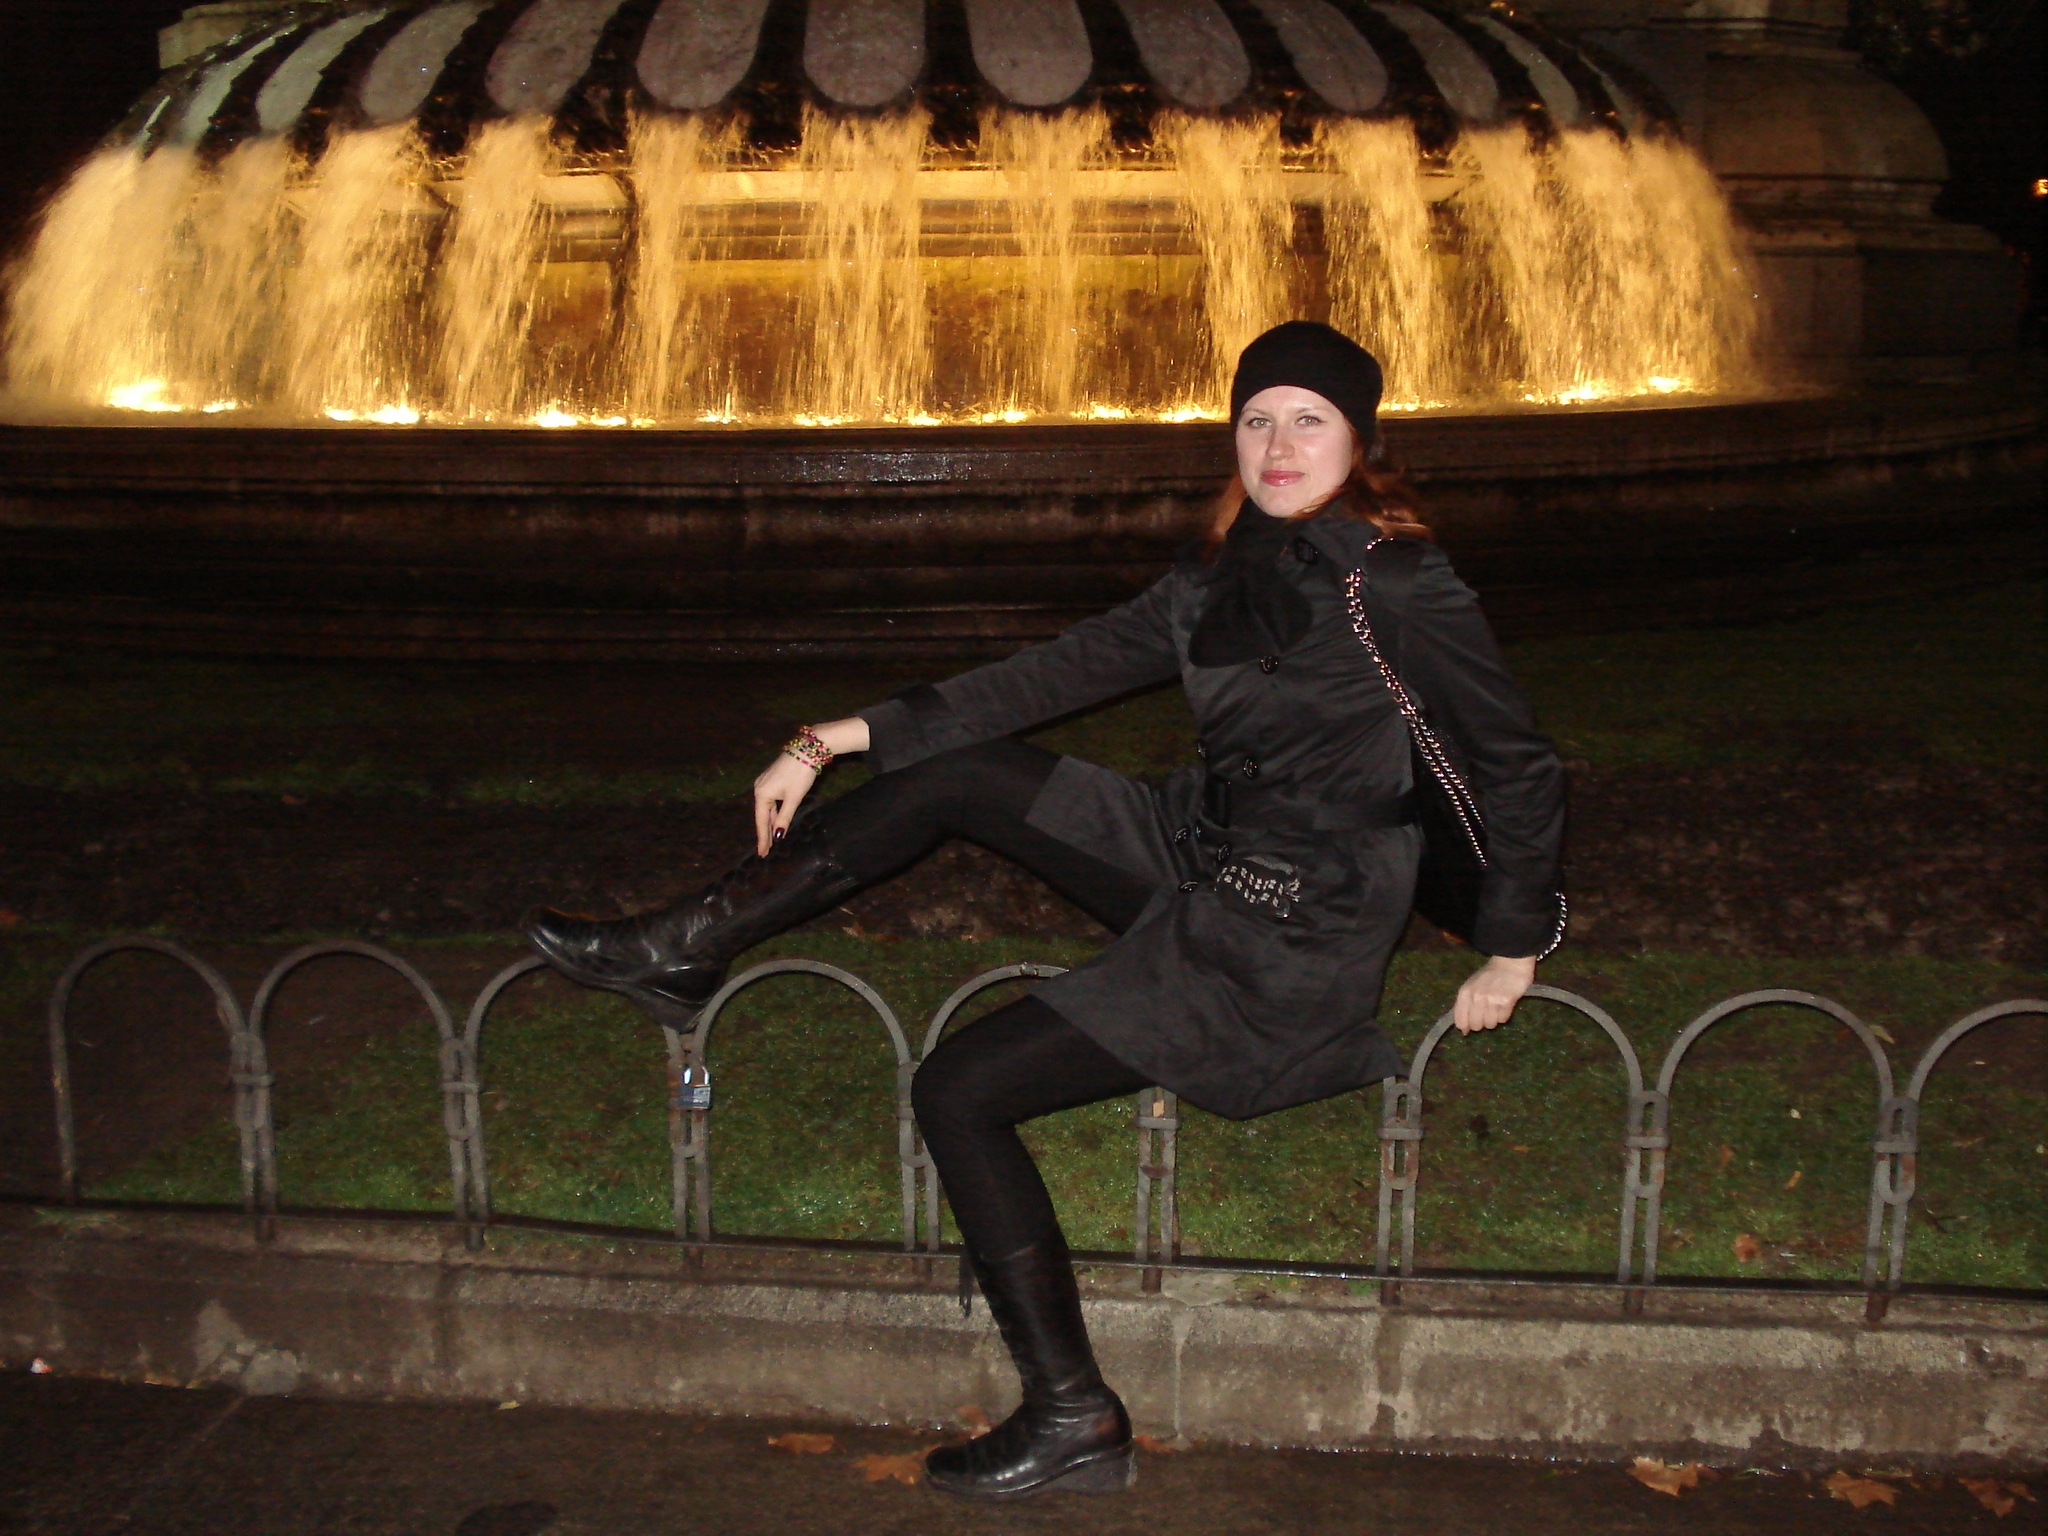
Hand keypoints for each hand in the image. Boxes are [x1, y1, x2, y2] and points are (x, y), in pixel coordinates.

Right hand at [751, 717, 870, 855]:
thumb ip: (784, 817)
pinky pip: (770, 801)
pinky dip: (773, 812)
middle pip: (762, 815)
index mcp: (762, 794)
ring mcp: (764, 782)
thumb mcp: (794, 798)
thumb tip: (778, 836)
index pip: (761, 821)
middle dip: (765, 833)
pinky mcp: (771, 778)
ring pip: (767, 808)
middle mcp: (759, 788)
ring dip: (769, 823)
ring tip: (771, 840)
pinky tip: (775, 820)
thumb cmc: (800, 774)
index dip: (763, 838)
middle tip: (765, 851)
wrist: (807, 748)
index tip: (762, 854)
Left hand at [1453, 954, 1536, 1033]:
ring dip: (1494, 1018)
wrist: (1510, 962)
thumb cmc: (1490, 975)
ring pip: (1490, 1024)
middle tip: (1487, 1012)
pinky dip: (1504, 1014)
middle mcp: (1476, 998)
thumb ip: (1465, 1006)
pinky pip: (1503, 1019)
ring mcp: (1491, 1000)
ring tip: (1497, 1006)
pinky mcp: (1506, 1002)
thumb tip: (1463, 1030)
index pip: (1460, 1021)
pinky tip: (1505, 1004)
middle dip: (1481, 1023)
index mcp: (1464, 993)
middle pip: (1476, 1026)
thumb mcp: (1471, 986)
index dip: (1466, 1027)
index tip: (1470, 1028)